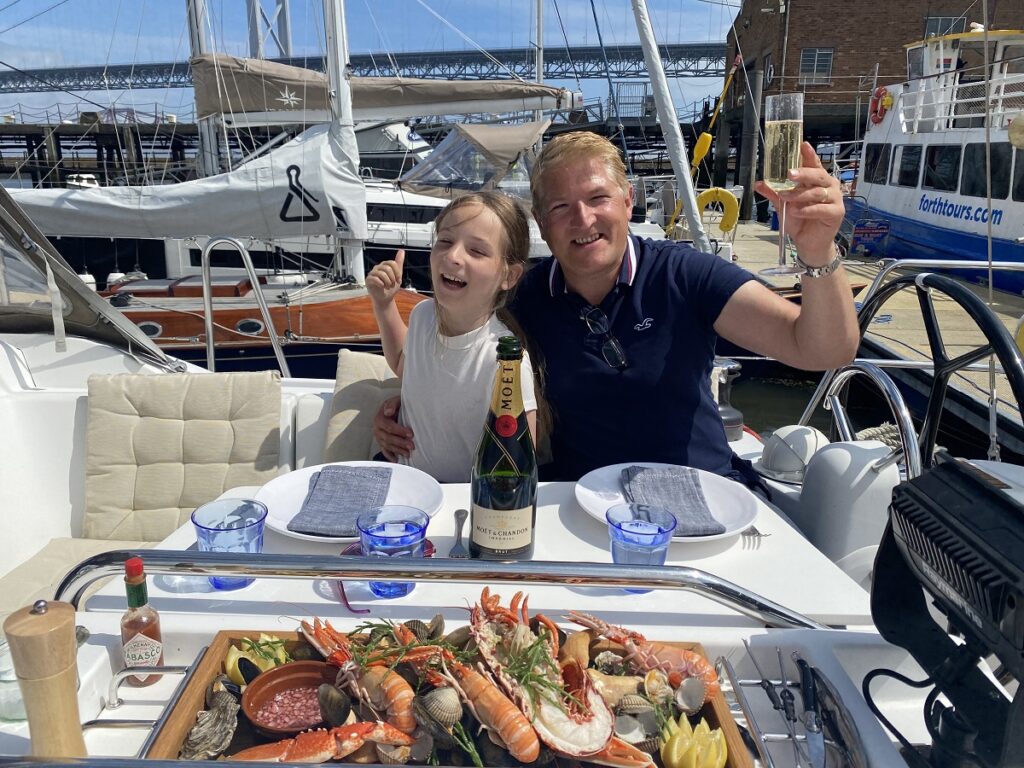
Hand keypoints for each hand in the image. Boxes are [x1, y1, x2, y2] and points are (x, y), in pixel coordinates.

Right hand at [366, 249, 405, 306]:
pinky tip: (382, 287)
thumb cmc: (390, 287)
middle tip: (392, 285)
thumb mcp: (398, 275)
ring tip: (388, 286)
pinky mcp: (368, 280)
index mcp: (385, 265)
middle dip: (392, 278)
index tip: (399, 280)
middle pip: (387, 268)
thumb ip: (399, 263)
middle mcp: (378, 268)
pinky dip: (381, 284)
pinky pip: (375, 278)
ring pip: (382, 274)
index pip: (392, 263)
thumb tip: (401, 251)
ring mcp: (372, 273)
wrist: (385, 299)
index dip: (397, 272)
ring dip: (387, 282)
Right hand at [373, 395, 414, 460]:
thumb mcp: (395, 401)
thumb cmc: (397, 405)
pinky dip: (390, 456)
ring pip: (387, 445)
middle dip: (400, 443)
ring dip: (398, 450)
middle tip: (412, 446)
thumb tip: (388, 412)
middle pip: (388, 438)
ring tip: (408, 454)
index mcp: (379, 418)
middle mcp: (377, 429)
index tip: (411, 434)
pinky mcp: (381, 442)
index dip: (400, 431)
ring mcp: (378, 437)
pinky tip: (396, 460)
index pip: (389, 426)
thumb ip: (392, 404)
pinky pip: (384, 451)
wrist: (393, 408)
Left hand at [755, 142, 842, 263]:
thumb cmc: (798, 221)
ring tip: (786, 198)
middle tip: (789, 174)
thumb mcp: (783, 205)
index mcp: (817, 180)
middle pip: (817, 175)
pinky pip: (821, 208)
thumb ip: (774, 193)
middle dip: (803, 173)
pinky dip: (807, 210)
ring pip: (818, 192)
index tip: (803, 144)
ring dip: (800, 195)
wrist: (807, 243)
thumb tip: (759, 183)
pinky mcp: (837, 213)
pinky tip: (796, 211)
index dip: (809, 155)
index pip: (814, 164)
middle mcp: (829, 186)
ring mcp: (835, 199)